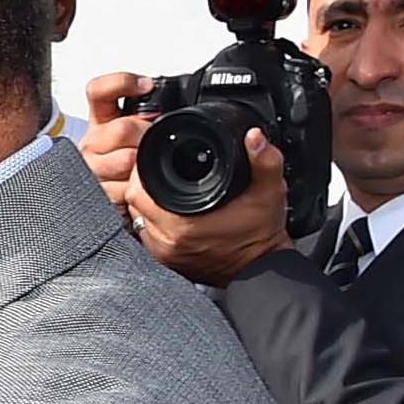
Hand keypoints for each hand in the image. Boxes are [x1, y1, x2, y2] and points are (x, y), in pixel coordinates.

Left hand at [82, 72, 288, 283]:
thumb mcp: (269, 192)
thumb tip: (254, 136)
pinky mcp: (164, 259)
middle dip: (143, 182)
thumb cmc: (262, 234)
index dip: (142, 170)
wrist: (260, 268)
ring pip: (137, 217)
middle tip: (160, 168)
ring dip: (145, 201)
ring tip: (162, 186)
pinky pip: (144, 232)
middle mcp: (166, 242)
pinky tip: (166, 207)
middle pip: (134, 203)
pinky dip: (151, 217)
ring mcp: (163, 253)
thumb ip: (265, 160)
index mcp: (183, 226)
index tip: (154, 158)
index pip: (139, 191)